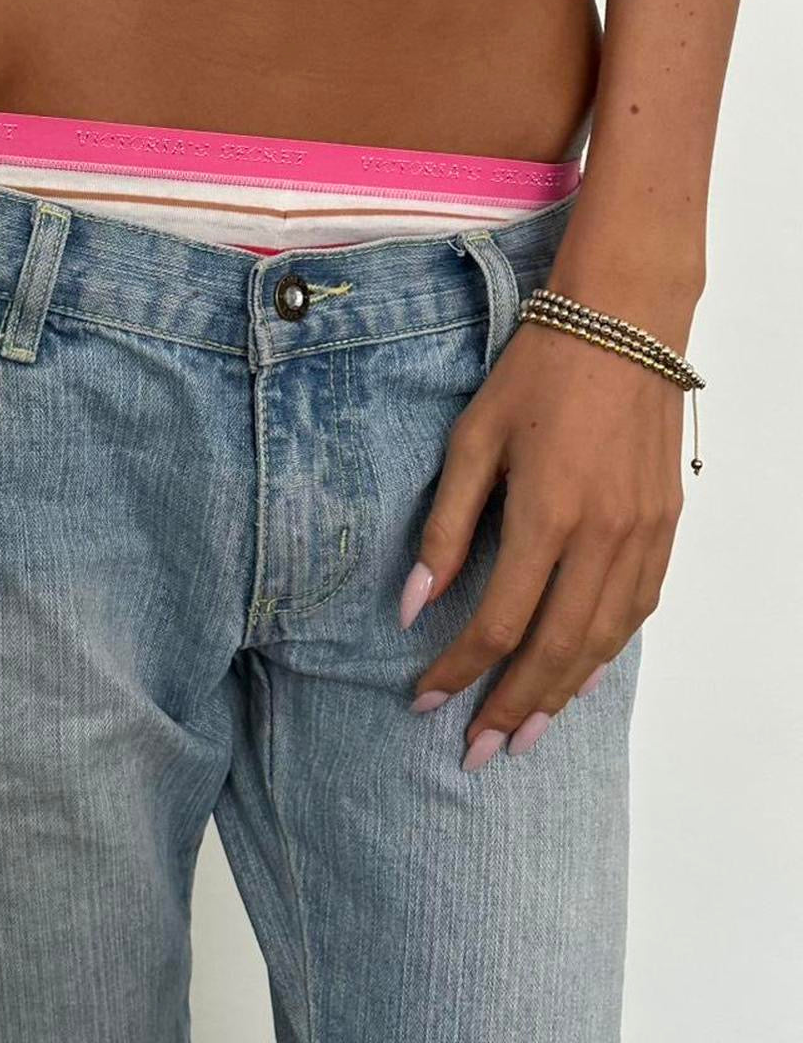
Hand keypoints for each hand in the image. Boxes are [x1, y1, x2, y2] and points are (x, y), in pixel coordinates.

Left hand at [399, 315, 686, 771]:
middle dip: (512, 708)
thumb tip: (413, 605)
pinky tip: (580, 678)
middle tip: (478, 752)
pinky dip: (605, 654)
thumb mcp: (472, 440)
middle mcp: (602, 537)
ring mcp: (643, 536)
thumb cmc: (536, 376)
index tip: (424, 701)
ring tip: (525, 734)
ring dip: (562, 696)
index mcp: (547, 515)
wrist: (623, 325)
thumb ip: (444, 527)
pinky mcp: (664, 527)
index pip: (498, 623)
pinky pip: (637, 611)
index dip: (458, 671)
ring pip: (602, 642)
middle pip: (556, 650)